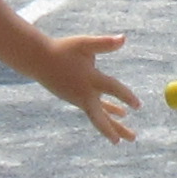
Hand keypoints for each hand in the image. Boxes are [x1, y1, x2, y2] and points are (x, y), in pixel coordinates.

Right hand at [21, 26, 137, 143]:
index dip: (125, 96)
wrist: (38, 60)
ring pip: (100, 116)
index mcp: (89, 79)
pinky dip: (108, 111)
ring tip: (129, 138)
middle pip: (102, 116)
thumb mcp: (84, 44)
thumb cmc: (63, 49)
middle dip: (116, 129)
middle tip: (132, 139)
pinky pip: (96, 108)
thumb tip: (124, 38)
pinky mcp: (78, 98)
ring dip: (114, 126)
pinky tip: (121, 114)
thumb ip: (104, 44)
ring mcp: (80, 98)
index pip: (111, 88)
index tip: (138, 106)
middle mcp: (85, 93)